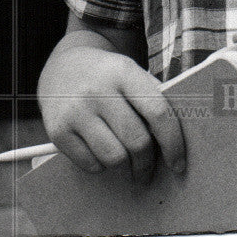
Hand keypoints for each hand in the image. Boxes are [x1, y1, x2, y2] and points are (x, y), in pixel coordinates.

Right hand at [38, 45, 185, 184]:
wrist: (63, 66)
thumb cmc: (108, 76)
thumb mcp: (131, 73)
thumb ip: (151, 98)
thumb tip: (175, 139)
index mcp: (124, 72)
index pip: (157, 111)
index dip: (173, 141)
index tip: (178, 163)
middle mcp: (98, 90)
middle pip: (136, 141)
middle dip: (147, 163)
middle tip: (148, 170)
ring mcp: (76, 111)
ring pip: (113, 157)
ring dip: (125, 167)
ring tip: (127, 163)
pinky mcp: (58, 130)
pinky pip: (89, 164)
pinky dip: (101, 166)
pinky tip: (102, 154)